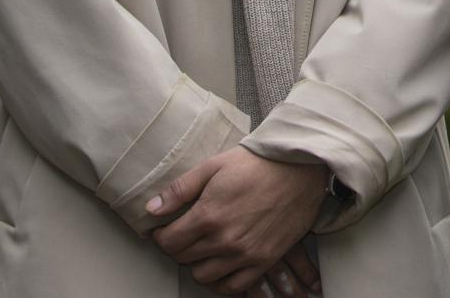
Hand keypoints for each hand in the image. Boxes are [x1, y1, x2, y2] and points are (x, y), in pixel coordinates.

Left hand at [146, 146, 325, 293]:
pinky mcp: (263, 262)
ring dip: (198, 264)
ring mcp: (245, 255)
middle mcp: (225, 240)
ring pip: (205, 277)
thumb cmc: (255, 163)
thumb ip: (180, 190)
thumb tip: (151, 209)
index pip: (170, 241)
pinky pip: (232, 287)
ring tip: (202, 247)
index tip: (164, 228)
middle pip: (185, 260)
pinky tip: (220, 264)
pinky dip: (221, 281)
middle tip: (184, 233)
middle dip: (178, 247)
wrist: (297, 169)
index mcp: (209, 215)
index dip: (161, 235)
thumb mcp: (212, 166)